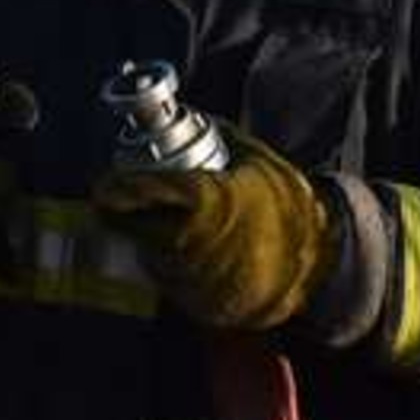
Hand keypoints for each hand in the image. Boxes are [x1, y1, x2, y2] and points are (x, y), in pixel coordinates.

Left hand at [92, 127, 337, 330]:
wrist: (315, 265)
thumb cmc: (285, 205)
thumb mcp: (257, 161)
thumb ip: (220, 137)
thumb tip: (185, 116)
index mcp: (216, 200)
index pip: (156, 190)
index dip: (125, 186)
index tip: (104, 183)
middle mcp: (202, 242)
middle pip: (141, 226)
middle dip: (125, 213)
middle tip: (116, 199)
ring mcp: (200, 277)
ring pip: (151, 254)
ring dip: (147, 238)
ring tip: (165, 222)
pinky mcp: (200, 304)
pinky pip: (169, 279)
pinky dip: (167, 262)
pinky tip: (185, 249)